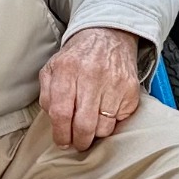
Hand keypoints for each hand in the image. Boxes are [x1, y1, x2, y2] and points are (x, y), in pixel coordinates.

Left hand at [39, 26, 142, 151]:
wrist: (108, 35)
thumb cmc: (77, 57)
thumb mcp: (53, 67)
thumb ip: (47, 94)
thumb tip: (52, 120)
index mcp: (67, 70)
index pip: (61, 112)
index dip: (60, 133)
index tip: (62, 142)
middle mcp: (92, 75)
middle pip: (84, 124)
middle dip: (79, 141)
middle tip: (77, 143)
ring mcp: (114, 83)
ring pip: (103, 127)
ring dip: (95, 134)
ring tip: (90, 126)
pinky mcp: (131, 90)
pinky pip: (120, 121)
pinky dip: (111, 123)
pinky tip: (105, 113)